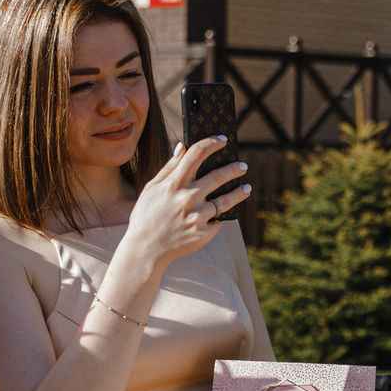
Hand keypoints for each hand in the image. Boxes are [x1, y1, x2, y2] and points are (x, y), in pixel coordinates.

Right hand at [118, 139, 249, 274]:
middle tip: (242, 166)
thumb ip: (169, 167)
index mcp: (173, 184)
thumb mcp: (151, 189)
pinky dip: (218, 218)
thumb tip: (183, 146)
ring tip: (246, 188)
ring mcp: (196, 216)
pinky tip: (222, 215)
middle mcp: (187, 198)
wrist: (145, 250)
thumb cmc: (146, 216)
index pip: (196, 154)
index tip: (223, 140)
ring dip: (239, 192)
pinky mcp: (203, 233)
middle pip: (218, 176)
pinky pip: (218, 222)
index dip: (212, 143)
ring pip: (226, 201)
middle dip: (233, 169)